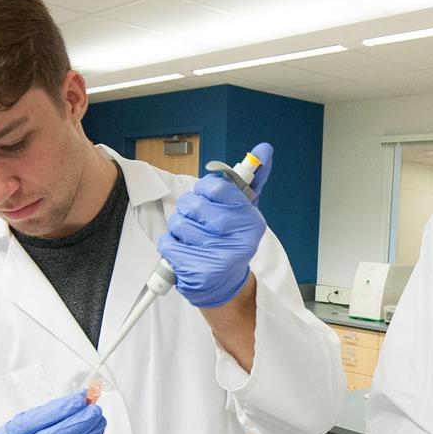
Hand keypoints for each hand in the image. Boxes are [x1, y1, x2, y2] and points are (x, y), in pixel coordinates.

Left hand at [157, 142, 272, 308]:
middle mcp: (238, 238)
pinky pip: (168, 243)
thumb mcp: (245, 212)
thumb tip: (264, 148)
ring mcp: (218, 256)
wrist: (224, 285)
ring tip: (193, 241)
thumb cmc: (231, 241)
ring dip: (179, 230)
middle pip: (192, 204)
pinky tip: (186, 253)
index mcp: (251, 219)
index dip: (203, 191)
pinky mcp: (198, 271)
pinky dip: (171, 247)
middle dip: (188, 212)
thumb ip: (252, 180)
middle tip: (200, 224)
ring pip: (178, 223)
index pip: (214, 186)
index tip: (208, 200)